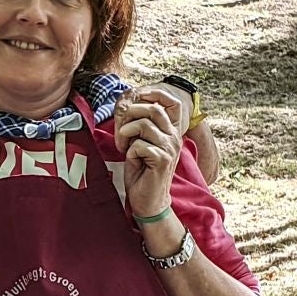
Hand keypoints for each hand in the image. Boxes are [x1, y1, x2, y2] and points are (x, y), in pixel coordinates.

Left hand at [114, 87, 184, 220]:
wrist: (149, 201)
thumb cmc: (142, 172)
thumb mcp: (142, 144)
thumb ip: (141, 126)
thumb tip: (129, 106)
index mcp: (171, 131)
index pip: (173, 102)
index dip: (155, 94)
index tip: (137, 96)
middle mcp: (174, 137)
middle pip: (153, 109)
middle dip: (131, 115)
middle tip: (122, 130)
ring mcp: (170, 148)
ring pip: (144, 125)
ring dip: (127, 134)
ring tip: (124, 146)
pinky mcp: (162, 160)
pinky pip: (139, 145)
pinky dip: (129, 151)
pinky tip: (131, 160)